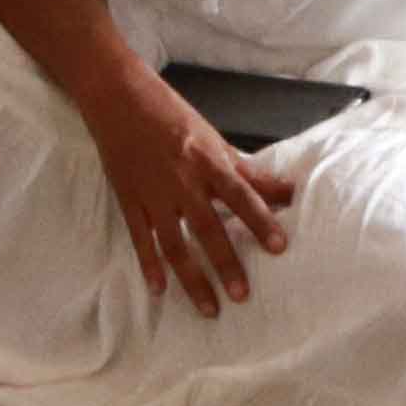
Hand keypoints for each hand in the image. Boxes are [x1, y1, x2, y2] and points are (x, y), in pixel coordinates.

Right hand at [78, 68, 297, 313]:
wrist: (117, 97)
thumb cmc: (171, 114)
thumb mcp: (213, 138)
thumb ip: (248, 171)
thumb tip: (288, 191)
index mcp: (206, 159)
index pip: (239, 193)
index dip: (260, 219)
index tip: (278, 246)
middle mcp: (181, 179)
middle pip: (207, 226)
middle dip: (225, 262)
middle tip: (242, 295)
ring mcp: (152, 193)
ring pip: (174, 243)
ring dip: (192, 277)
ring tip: (209, 308)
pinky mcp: (128, 199)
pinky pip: (140, 238)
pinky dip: (149, 265)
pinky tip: (159, 289)